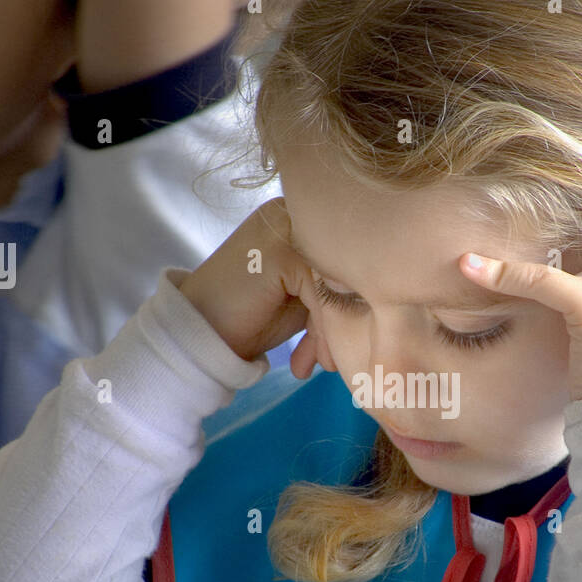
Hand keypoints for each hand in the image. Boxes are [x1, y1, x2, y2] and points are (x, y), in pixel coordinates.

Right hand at [178, 198, 334, 377]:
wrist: (197, 334)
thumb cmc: (250, 318)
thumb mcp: (301, 299)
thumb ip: (335, 288)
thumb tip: (384, 302)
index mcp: (301, 222)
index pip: (346, 262)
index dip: (350, 307)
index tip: (341, 348)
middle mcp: (294, 216)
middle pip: (345, 271)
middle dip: (346, 320)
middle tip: (334, 362)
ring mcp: (286, 228)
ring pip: (337, 283)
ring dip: (333, 331)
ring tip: (324, 365)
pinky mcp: (281, 250)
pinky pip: (322, 293)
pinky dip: (321, 331)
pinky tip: (307, 361)